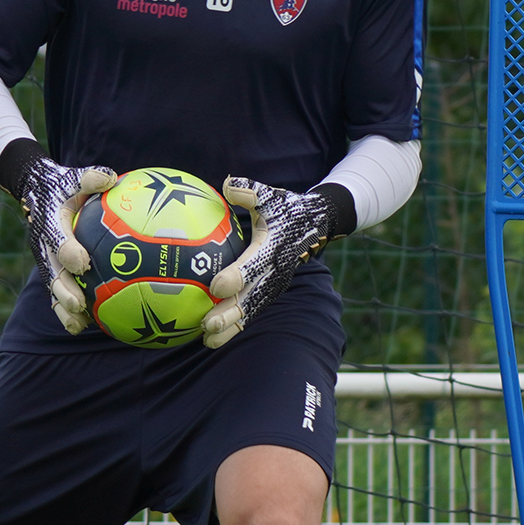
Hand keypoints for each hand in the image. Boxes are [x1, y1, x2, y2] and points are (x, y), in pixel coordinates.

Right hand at [0, 140, 116, 333]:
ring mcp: (45, 261)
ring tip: (80, 327)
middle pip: (52, 273)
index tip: (84, 264)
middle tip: (80, 305)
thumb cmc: (62, 185)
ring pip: (52, 289)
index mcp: (51, 224)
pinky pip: (58, 293)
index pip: (58, 240)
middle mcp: (44, 246)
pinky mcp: (51, 269)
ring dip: (64, 309)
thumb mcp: (73, 177)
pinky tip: (89, 325)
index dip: (69, 252)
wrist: (35, 191)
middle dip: (64, 291)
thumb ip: (91, 177)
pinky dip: (69, 310)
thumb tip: (110, 178)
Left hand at [202, 179, 355, 347]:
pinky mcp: (269, 293)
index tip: (215, 285)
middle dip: (230, 313)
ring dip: (230, 327)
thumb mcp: (271, 196)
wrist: (316, 225)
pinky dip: (233, 326)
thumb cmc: (285, 208)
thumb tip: (226, 184)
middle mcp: (275, 272)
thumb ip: (250, 191)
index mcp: (273, 248)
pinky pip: (251, 312)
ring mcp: (273, 285)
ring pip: (251, 311)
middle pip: (252, 297)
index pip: (253, 265)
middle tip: (207, 323)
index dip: (236, 276)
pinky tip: (210, 338)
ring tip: (207, 340)